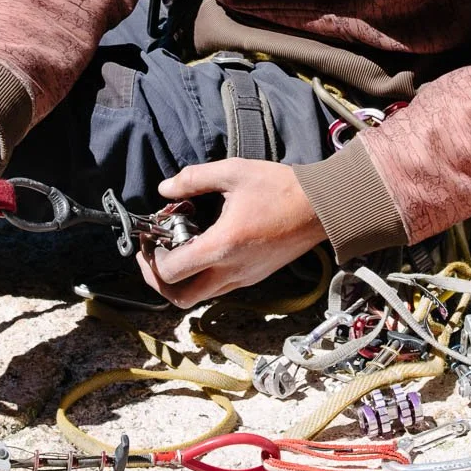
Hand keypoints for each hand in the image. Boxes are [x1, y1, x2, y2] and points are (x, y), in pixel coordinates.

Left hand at [136, 159, 325, 307]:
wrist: (320, 207)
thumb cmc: (280, 188)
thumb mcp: (234, 172)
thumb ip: (194, 179)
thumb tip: (165, 188)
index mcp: (222, 246)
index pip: (172, 271)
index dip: (151, 258)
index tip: (150, 238)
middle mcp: (231, 271)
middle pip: (180, 298)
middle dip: (158, 281)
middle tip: (152, 256)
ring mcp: (244, 278)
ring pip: (199, 298)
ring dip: (180, 282)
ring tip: (174, 253)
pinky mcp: (254, 277)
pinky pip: (218, 289)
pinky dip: (200, 278)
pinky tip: (201, 250)